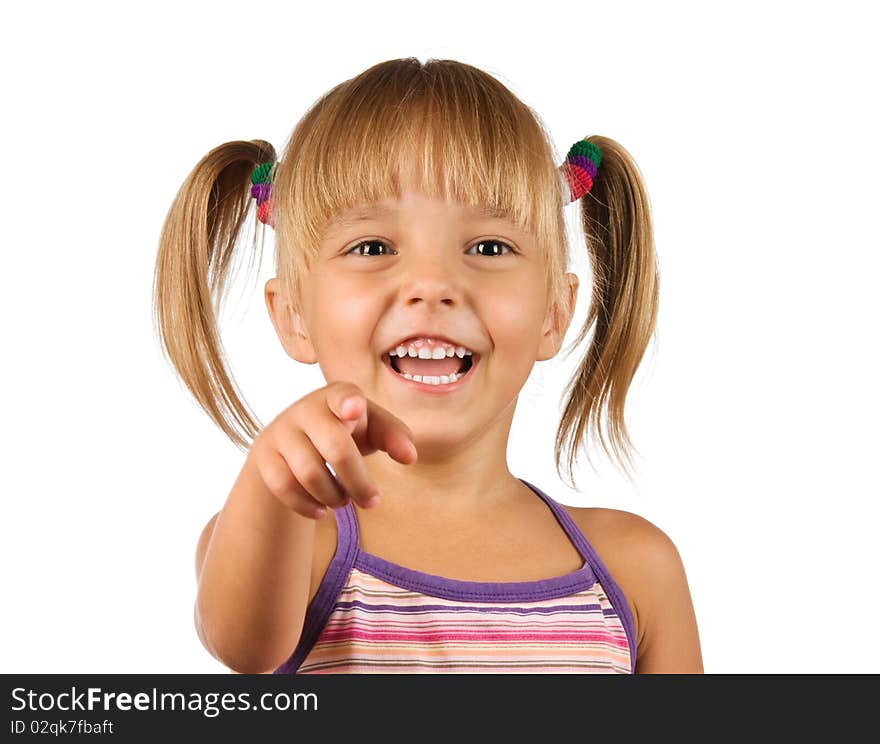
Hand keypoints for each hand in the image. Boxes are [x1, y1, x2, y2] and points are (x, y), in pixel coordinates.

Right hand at [247, 381, 416, 518]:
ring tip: (345, 500)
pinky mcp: (264, 455)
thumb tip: (410, 456)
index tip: (354, 409)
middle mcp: (306, 409)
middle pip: (336, 448)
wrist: (293, 438)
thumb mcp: (372, 427)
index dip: (349, 402)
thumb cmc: (345, 429)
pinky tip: (321, 511)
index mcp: (338, 396)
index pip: (343, 394)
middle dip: (358, 481)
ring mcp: (282, 431)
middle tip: (373, 501)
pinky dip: (307, 505)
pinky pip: (284, 487)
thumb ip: (395, 436)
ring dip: (334, 496)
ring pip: (309, 473)